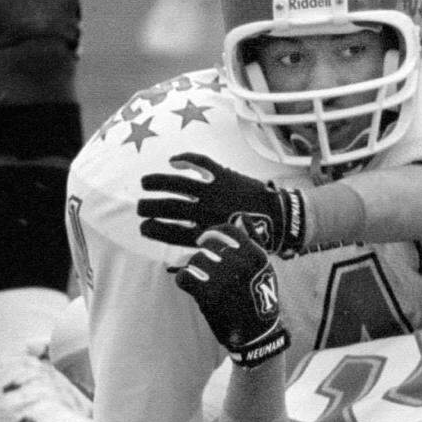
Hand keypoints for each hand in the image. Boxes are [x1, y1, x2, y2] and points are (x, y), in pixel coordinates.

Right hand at [139, 153, 307, 254]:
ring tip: (145, 183)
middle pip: (168, 208)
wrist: (281, 219)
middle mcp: (206, 213)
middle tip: (140, 207)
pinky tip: (173, 161)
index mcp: (205, 234)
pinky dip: (185, 159)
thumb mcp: (228, 250)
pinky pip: (200, 163)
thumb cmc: (256, 238)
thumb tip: (182, 262)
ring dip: (157, 182)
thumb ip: (205, 250)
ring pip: (177, 184)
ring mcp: (214, 192)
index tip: (143, 227)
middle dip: (149, 207)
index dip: (152, 229)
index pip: (169, 231)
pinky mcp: (224, 176)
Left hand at [175, 224, 290, 366]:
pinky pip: (185, 277)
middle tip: (208, 271)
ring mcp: (225, 279)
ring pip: (195, 260)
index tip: (204, 240)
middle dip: (205, 258)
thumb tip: (242, 217)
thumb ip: (253, 240)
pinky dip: (185, 281)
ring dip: (195, 270)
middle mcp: (241, 264)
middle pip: (209, 247)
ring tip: (203, 281)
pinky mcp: (209, 295)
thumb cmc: (258, 299)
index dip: (212, 233)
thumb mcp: (263, 268)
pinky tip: (192, 287)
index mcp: (256, 255)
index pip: (227, 230)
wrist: (257, 334)